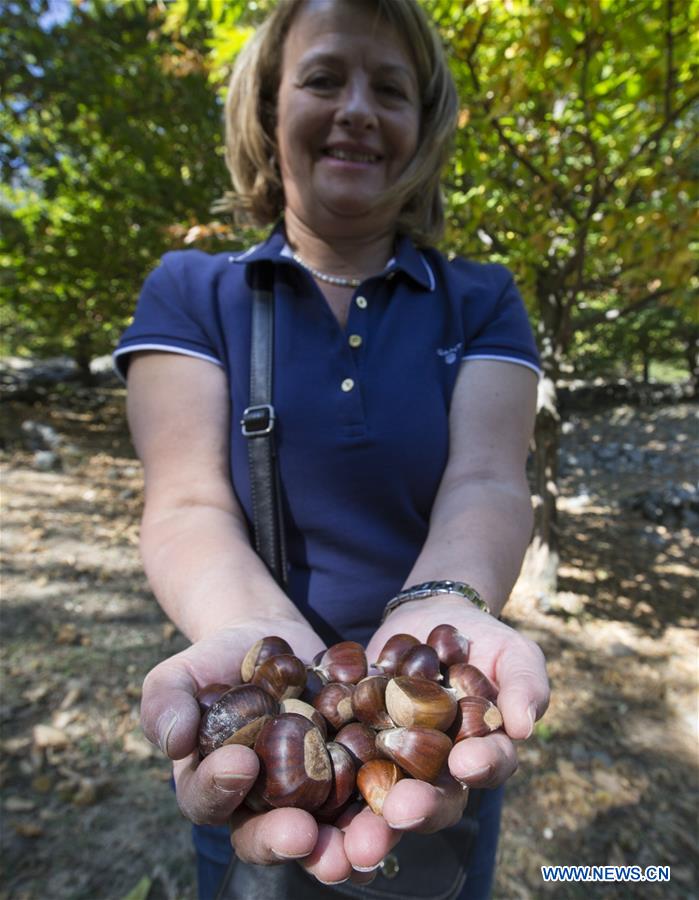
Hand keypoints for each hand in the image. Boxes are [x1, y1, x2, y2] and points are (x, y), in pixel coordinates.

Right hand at [139, 618, 380, 883]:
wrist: (266, 639)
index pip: (211, 802)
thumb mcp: (177, 674)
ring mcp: (311, 791)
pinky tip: (407, 803)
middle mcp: (263, 805)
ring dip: (352, 842)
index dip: (223, 791)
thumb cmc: (213, 662)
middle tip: (314, 841)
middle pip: (277, 836)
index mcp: (214, 788)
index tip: (241, 764)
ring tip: (369, 843)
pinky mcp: (351, 768)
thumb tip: (173, 741)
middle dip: (297, 845)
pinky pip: (370, 791)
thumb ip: (164, 704)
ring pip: (331, 830)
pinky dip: (388, 800)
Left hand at [336, 599, 548, 866]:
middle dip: (416, 809)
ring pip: (382, 799)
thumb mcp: (514, 653)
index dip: (480, 765)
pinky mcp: (355, 742)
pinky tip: (310, 786)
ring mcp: (394, 760)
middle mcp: (438, 770)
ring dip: (368, 822)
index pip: (487, 766)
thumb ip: (526, 685)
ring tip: (353, 837)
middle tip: (400, 811)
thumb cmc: (485, 642)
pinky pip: (340, 764)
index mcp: (482, 754)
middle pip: (430, 799)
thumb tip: (523, 726)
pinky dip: (327, 778)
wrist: (431, 619)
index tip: (466, 761)